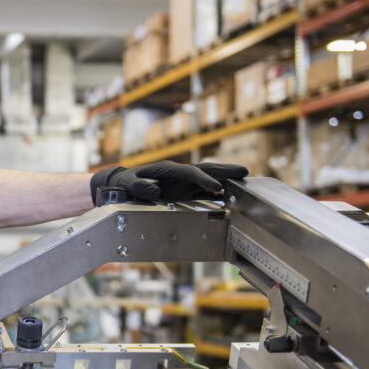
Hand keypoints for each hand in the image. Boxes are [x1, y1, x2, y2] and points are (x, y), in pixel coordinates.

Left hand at [91, 161, 247, 204]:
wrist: (123, 186)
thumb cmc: (125, 184)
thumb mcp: (127, 185)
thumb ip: (139, 187)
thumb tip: (155, 190)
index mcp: (167, 169)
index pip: (190, 173)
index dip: (204, 179)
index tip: (217, 187)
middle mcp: (179, 174)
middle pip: (205, 170)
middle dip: (224, 171)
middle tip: (245, 172)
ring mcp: (183, 183)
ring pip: (209, 179)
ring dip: (226, 180)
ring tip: (246, 184)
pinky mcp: (184, 192)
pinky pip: (204, 191)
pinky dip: (219, 193)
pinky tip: (231, 198)